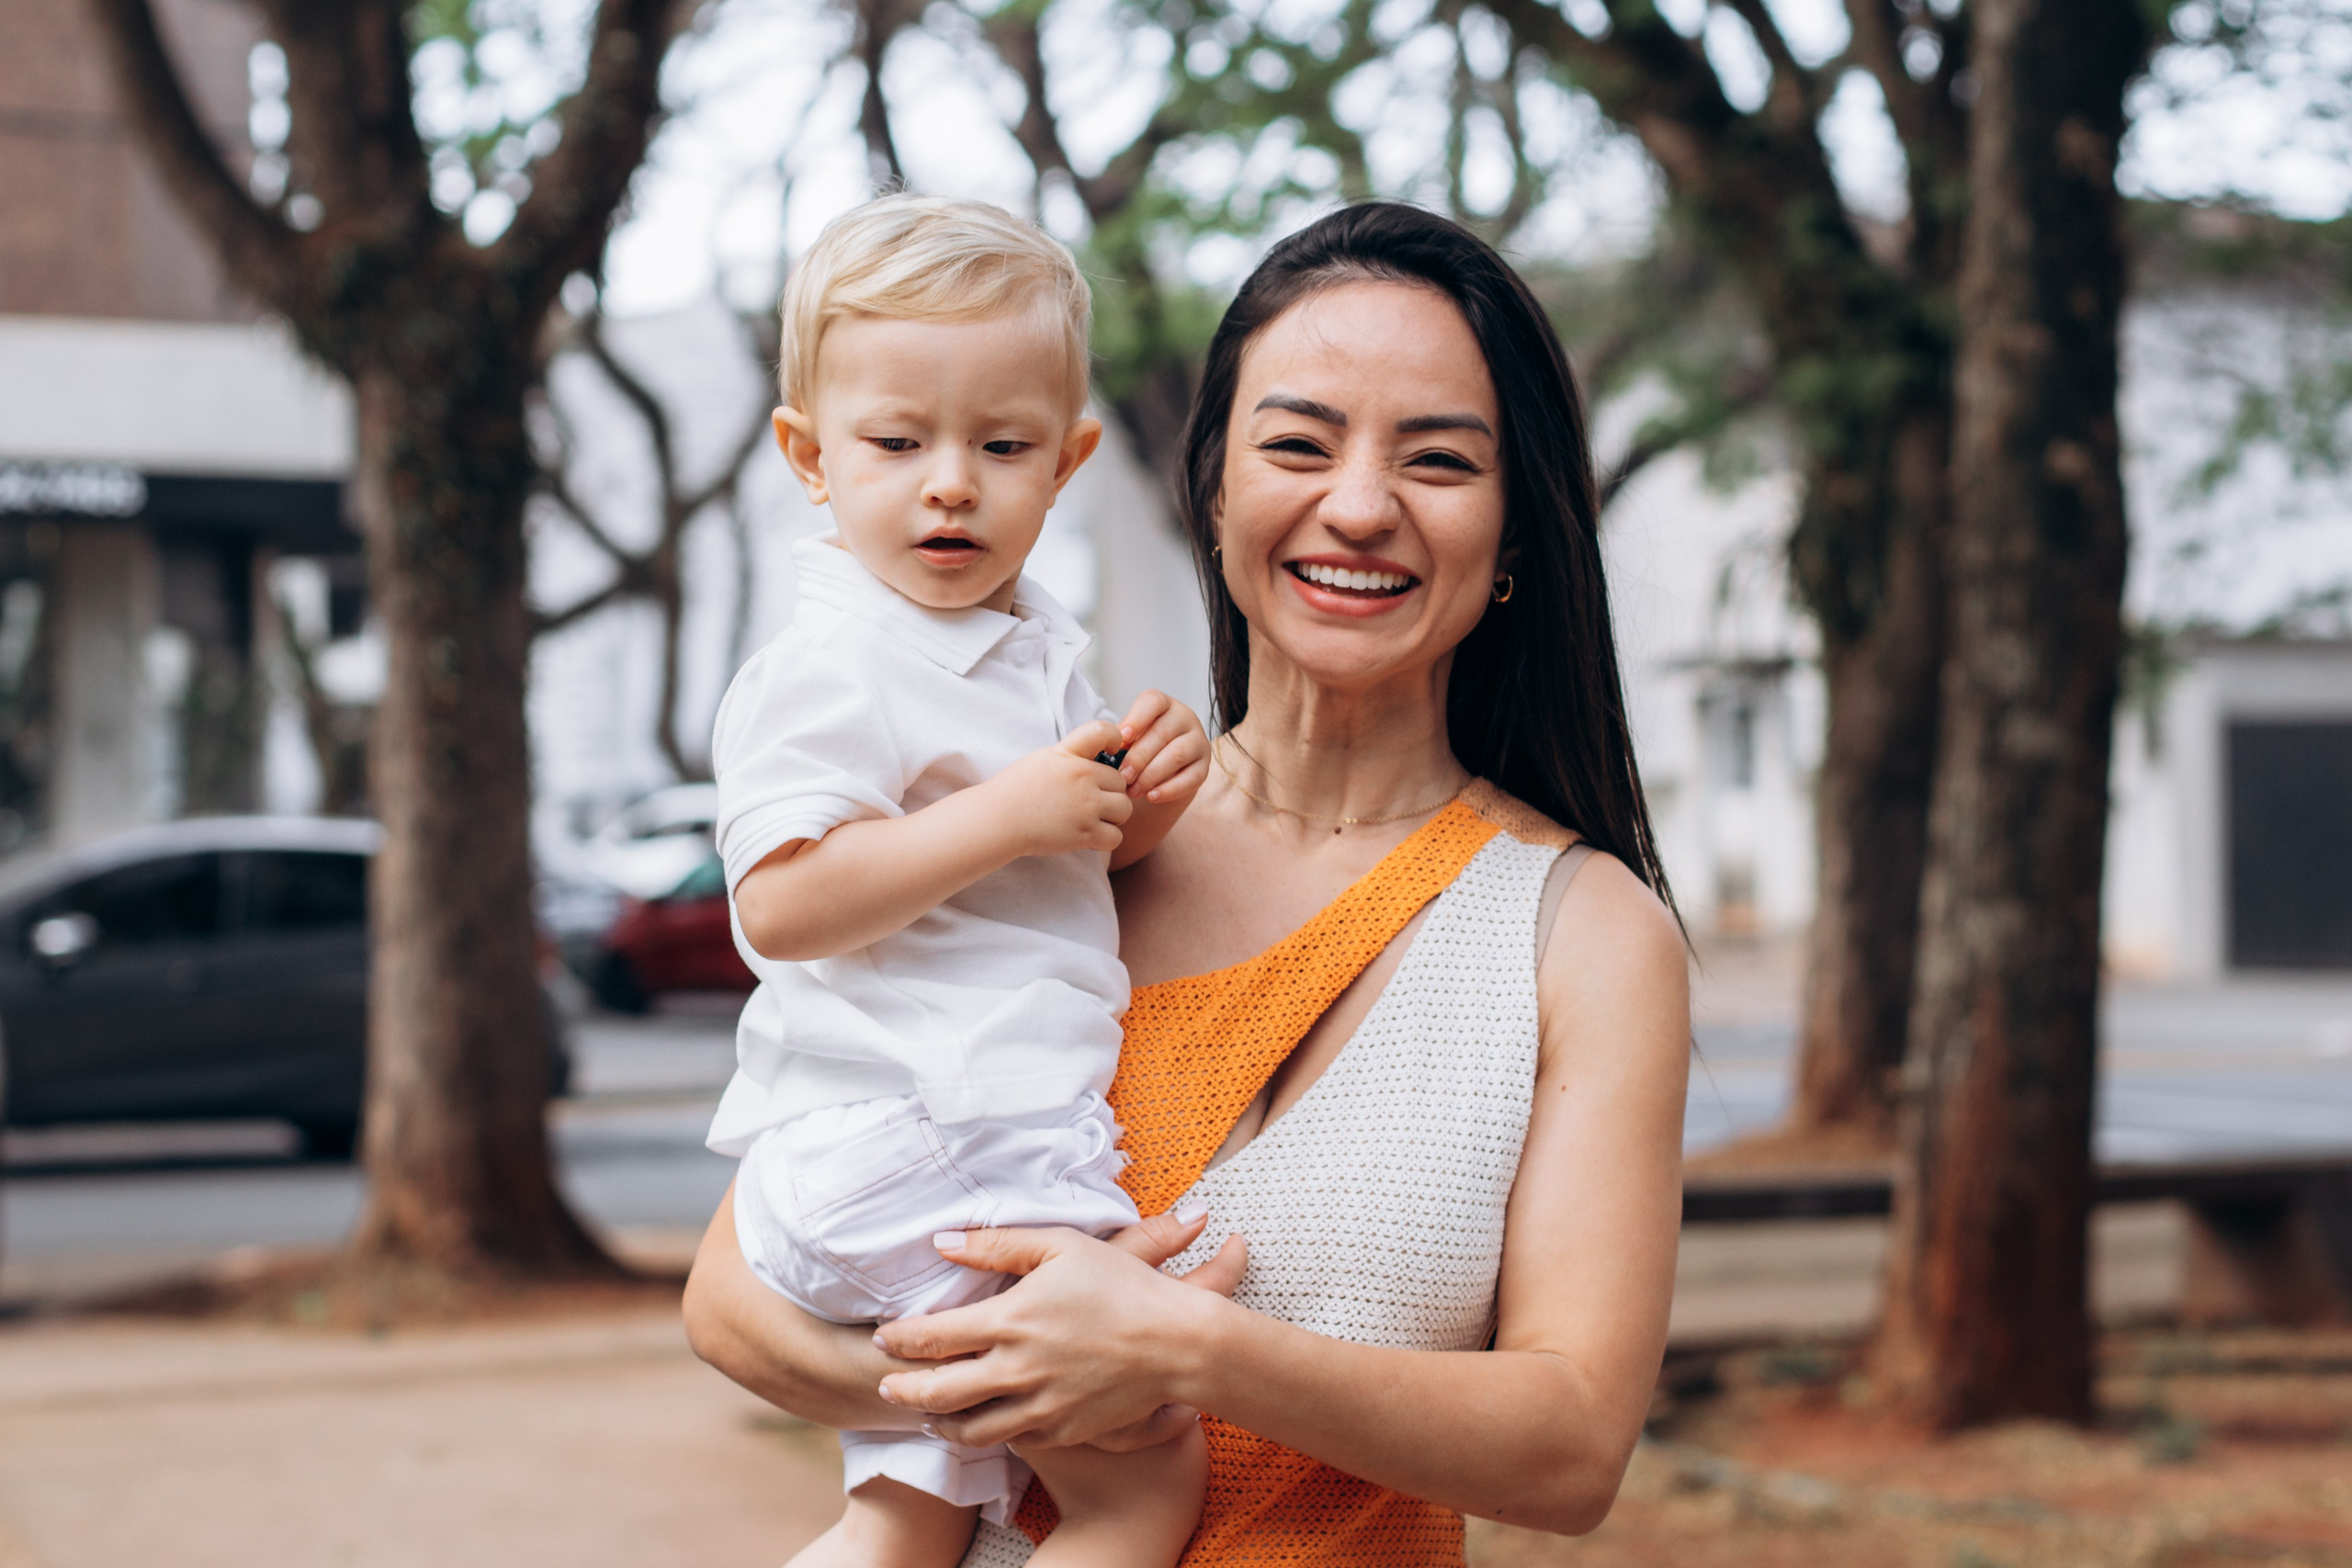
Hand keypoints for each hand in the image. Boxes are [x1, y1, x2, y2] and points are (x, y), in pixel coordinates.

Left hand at [872, 1209, 1248, 1449]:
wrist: (1176, 1343)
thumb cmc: (1122, 1285)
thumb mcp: (1061, 1247)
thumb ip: (997, 1245)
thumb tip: (943, 1244)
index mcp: (1010, 1322)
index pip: (931, 1337)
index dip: (899, 1340)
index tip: (883, 1338)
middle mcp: (1016, 1372)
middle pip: (937, 1393)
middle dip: (903, 1389)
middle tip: (886, 1385)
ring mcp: (1039, 1408)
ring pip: (969, 1430)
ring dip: (938, 1422)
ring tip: (926, 1415)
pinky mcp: (1062, 1431)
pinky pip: (1012, 1440)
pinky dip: (988, 1434)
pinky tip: (983, 1423)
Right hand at [982, 721, 1133, 857]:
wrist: (998, 820)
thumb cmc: (1016, 790)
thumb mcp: (1044, 759)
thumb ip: (1072, 754)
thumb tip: (1096, 757)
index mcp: (1070, 754)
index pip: (1104, 732)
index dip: (1115, 738)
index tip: (1112, 748)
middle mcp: (1082, 777)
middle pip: (1121, 782)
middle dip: (1111, 792)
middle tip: (1093, 802)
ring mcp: (1086, 806)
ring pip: (1124, 809)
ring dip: (1113, 816)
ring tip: (1094, 820)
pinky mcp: (1084, 833)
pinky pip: (1115, 837)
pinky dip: (1106, 839)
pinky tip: (1089, 836)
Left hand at [1113, 692, 1208, 808]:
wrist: (1161, 769)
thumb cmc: (1138, 748)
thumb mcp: (1128, 737)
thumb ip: (1119, 739)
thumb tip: (1106, 748)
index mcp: (1163, 704)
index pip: (1153, 702)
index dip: (1137, 719)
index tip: (1121, 738)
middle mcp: (1185, 717)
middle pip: (1163, 733)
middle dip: (1139, 757)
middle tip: (1122, 776)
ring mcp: (1198, 741)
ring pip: (1178, 755)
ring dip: (1152, 775)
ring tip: (1133, 791)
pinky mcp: (1204, 766)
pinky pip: (1191, 778)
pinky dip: (1170, 790)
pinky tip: (1151, 797)